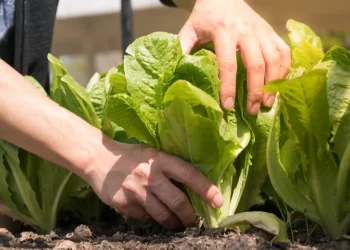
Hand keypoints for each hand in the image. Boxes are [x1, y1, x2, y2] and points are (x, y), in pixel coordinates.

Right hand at [83, 141, 222, 228]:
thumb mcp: (152, 153)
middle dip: (190, 216)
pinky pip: (145, 218)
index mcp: (160, 159)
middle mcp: (149, 175)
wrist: (97, 158)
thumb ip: (169, 168)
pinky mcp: (123, 204)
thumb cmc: (130, 155)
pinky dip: (152, 218)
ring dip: (174, 223)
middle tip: (194, 221)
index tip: (218, 202)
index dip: (206, 189)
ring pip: (162, 215)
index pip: (189, 174)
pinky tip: (152, 213)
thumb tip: (191, 189)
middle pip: (178, 202)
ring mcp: (135, 191)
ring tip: (178, 224)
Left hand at [179, 0, 290, 113]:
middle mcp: (246, 30)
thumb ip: (182, 49)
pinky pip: (284, 52)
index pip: (228, 64)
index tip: (228, 106)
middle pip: (255, 64)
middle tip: (252, 111)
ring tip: (266, 104)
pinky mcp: (271, 31)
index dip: (228, 87)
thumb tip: (176, 74)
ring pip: (273, 59)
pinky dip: (284, 70)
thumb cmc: (205, 16)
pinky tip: (278, 85)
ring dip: (272, 84)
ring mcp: (262, 30)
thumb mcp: (190, 30)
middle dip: (255, 90)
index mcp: (223, 31)